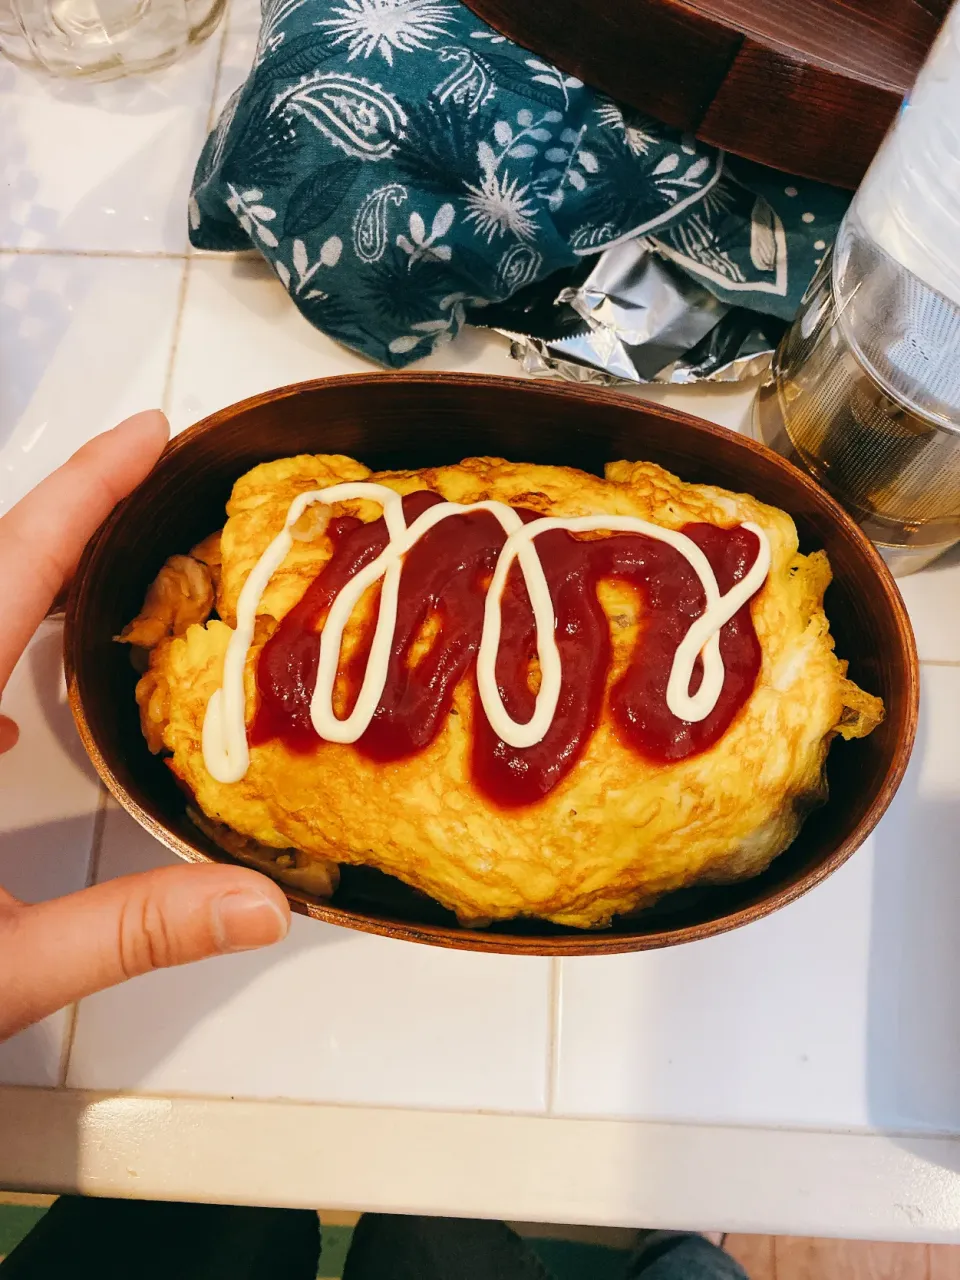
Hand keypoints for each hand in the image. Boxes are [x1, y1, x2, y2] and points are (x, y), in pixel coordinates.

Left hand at [0, 411, 289, 1042]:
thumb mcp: (1, 969)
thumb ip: (132, 929)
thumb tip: (258, 905)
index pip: (17, 569)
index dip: (89, 490)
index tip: (148, 431)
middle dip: (65, 518)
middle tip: (143, 481)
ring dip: (26, 582)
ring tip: (96, 574)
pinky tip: (2, 725)